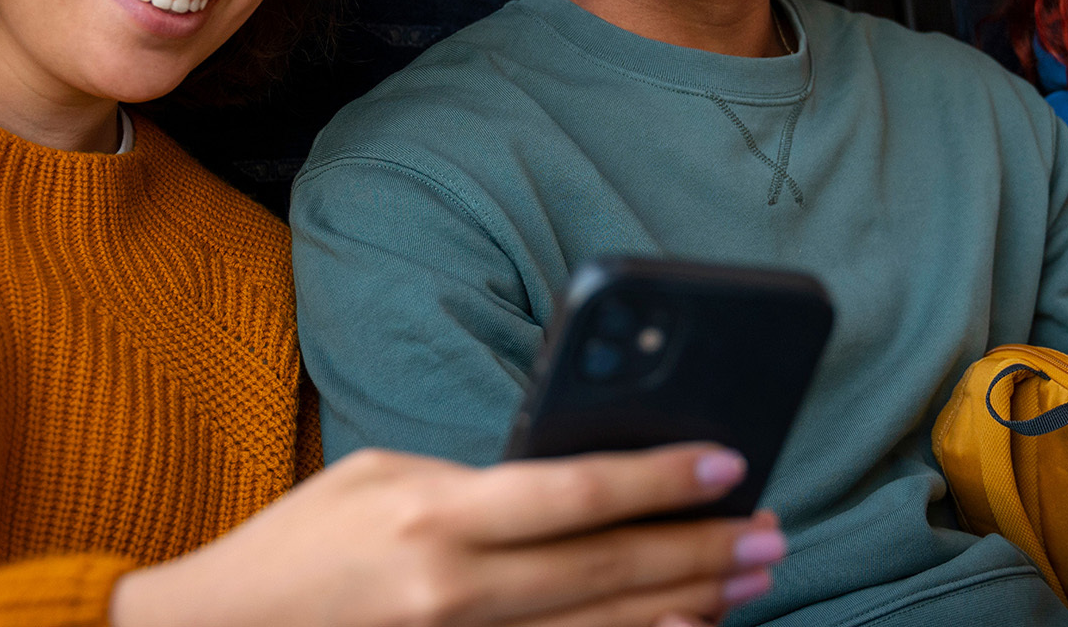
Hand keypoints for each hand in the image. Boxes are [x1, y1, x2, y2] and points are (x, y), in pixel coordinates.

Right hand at [113, 442, 784, 626]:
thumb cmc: (298, 545)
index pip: (574, 492)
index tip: (729, 464)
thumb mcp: (380, 478)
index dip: (660, 479)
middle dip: (701, 549)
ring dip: (688, 602)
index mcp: (435, 517)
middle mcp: (455, 589)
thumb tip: (565, 484)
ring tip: (750, 577)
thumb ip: (474, 482)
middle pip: (610, 570)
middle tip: (769, 530)